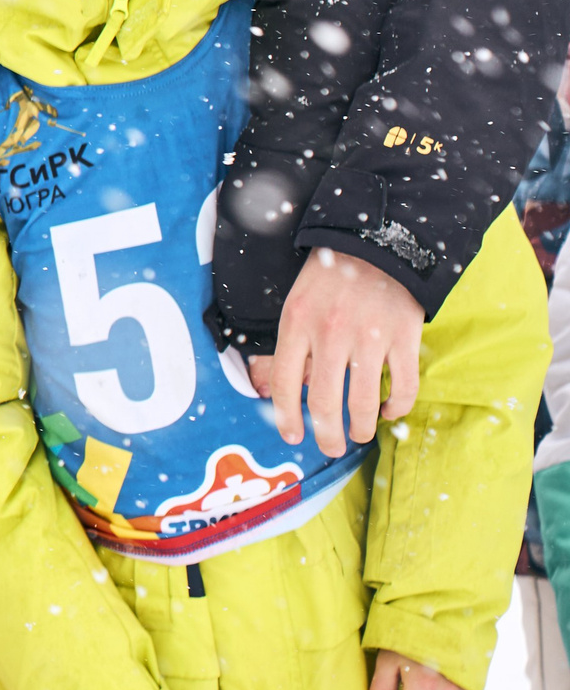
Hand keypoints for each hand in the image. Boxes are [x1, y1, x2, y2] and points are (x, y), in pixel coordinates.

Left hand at [249, 248, 423, 456]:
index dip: (287, 418)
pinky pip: (404, 387)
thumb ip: (296, 346)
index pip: (285, 385)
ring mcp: (369, 337)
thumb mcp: (297, 303)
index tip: (293, 436)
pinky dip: (397, 407)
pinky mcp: (404, 337)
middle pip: (325, 404)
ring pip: (364, 403)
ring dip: (362, 429)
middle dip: (327, 436)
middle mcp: (330, 333)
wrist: (375, 242)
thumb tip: (299, 393)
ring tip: (359, 436)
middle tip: (330, 448)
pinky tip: (390, 410)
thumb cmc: (330, 277)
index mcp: (297, 323)